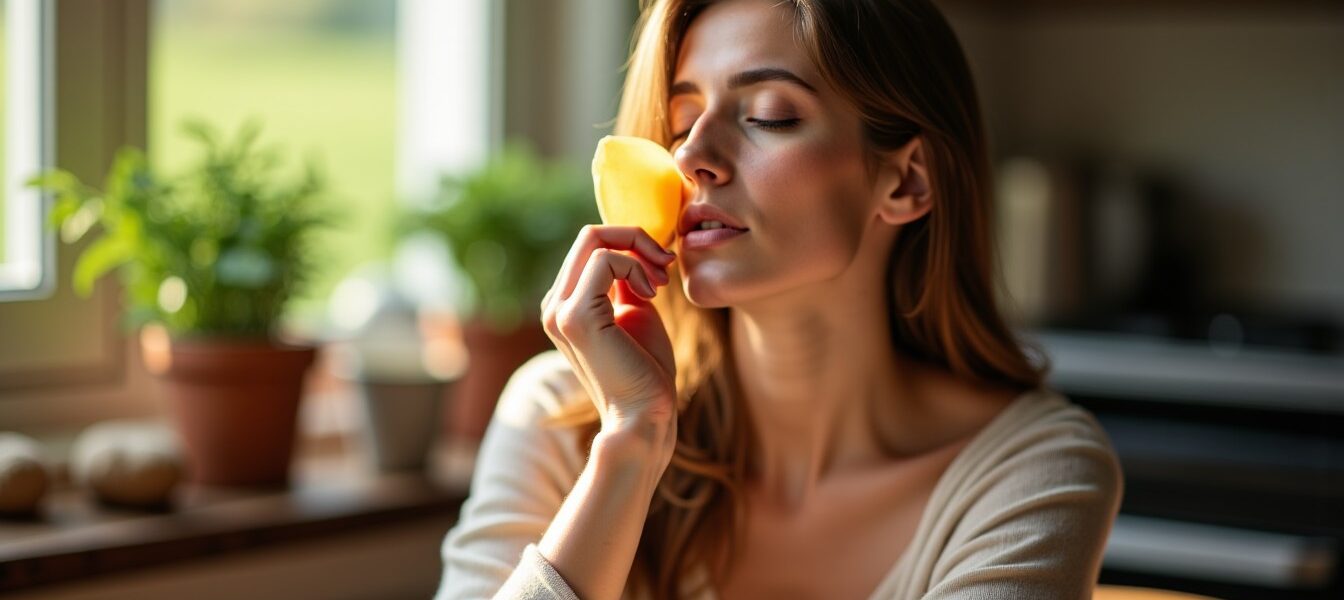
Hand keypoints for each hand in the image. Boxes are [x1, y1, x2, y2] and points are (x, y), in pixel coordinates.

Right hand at [540, 225, 678, 445]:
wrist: (644, 416)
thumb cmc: (646, 372)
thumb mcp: (635, 313)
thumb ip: (625, 283)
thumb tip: (630, 253)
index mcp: (564, 305)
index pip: (589, 246)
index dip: (630, 245)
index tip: (661, 268)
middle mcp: (554, 305)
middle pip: (589, 235)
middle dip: (635, 238)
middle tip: (665, 265)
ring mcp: (559, 311)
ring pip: (594, 238)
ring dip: (638, 250)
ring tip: (660, 281)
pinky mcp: (575, 316)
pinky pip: (605, 260)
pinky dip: (635, 266)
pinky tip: (651, 293)